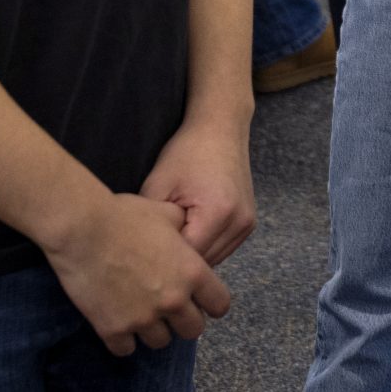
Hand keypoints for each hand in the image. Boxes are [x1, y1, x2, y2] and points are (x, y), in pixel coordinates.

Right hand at [42, 191, 231, 356]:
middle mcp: (173, 300)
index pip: (219, 305)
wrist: (81, 229)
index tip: (199, 300)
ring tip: (141, 314)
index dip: (210, 303)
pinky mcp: (113, 329)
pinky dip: (123, 340)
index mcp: (192, 272)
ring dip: (154, 331)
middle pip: (193, 330)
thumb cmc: (124, 215)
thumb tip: (186, 229)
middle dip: (183, 321)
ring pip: (160, 342)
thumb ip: (183, 229)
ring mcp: (143, 318)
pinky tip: (117, 324)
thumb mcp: (165, 213)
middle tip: (168, 309)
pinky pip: (126, 350)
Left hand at [139, 118, 255, 267]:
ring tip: (169, 245)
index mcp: (218, 213)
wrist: (220, 128)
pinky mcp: (248, 222)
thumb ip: (152, 223)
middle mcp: (239, 222)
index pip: (186, 257)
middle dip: (177, 262)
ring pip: (214, 260)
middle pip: (203, 263)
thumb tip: (141, 253)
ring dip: (192, 257)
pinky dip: (205, 247)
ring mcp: (247, 224)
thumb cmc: (186, 152)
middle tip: (151, 257)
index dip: (162, 259)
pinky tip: (187, 235)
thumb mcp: (158, 185)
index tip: (142, 258)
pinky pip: (223, 248)